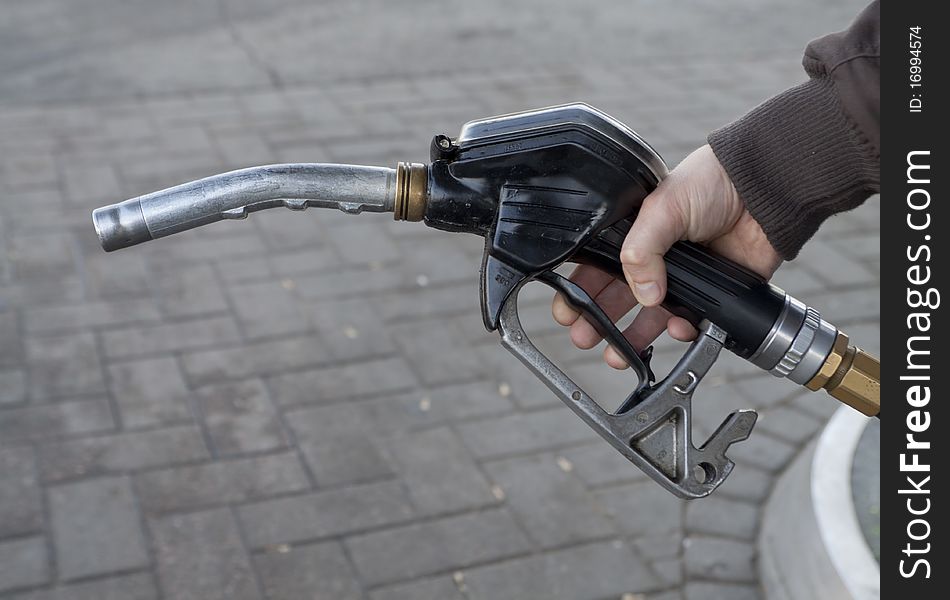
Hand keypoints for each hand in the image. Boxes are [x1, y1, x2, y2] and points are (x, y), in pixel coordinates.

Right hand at [552, 144, 782, 368]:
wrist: (765, 189)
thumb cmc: (713, 182)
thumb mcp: (663, 207)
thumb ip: (642, 251)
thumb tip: (643, 295)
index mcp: (633, 231)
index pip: (596, 265)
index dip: (580, 289)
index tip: (566, 311)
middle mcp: (654, 256)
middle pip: (616, 297)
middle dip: (597, 321)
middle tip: (584, 338)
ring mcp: (682, 276)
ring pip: (649, 316)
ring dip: (631, 338)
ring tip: (618, 356)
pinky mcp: (711, 291)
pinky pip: (689, 322)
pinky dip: (680, 330)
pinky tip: (676, 328)